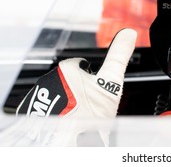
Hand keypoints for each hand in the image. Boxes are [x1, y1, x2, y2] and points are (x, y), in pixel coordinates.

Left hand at [1, 28, 136, 145]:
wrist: (73, 143)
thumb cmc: (90, 116)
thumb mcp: (112, 82)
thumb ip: (119, 55)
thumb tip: (128, 34)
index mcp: (68, 69)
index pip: (82, 65)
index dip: (93, 78)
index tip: (96, 91)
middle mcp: (50, 79)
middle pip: (71, 80)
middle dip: (80, 89)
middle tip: (90, 105)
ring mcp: (40, 96)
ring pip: (61, 93)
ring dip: (69, 101)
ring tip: (79, 116)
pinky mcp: (34, 112)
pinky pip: (49, 107)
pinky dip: (57, 112)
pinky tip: (67, 121)